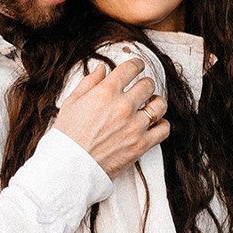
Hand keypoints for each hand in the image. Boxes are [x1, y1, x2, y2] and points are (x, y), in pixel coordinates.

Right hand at [53, 60, 167, 174]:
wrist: (70, 167)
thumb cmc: (68, 136)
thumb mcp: (72, 103)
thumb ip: (89, 82)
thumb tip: (102, 68)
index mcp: (105, 93)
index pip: (131, 68)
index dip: (137, 64)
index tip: (138, 66)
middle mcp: (123, 107)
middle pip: (148, 85)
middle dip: (145, 84)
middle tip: (141, 89)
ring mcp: (134, 126)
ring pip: (160, 105)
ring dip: (156, 103)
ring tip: (150, 106)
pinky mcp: (141, 145)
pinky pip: (164, 129)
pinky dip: (161, 125)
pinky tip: (153, 124)